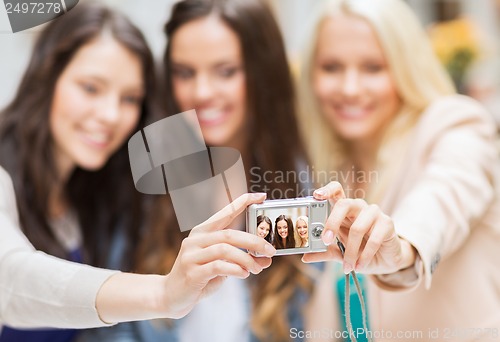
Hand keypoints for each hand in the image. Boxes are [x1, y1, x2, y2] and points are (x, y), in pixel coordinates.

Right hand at [162, 193, 275, 317]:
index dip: (243, 202)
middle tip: (270, 250)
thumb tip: (267, 259)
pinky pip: (218, 266)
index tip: (261, 196)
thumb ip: (242, 259)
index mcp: (203, 232)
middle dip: (253, 241)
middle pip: (229, 234)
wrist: (172, 297)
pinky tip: (243, 274)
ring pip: (225, 250)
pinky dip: (236, 269)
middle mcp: (195, 240)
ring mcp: (191, 255)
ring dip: (246, 259)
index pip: (225, 212)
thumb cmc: (199, 278)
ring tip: (257, 268)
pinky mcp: (192, 272)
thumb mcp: (223, 266)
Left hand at [302, 182, 415, 274]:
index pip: (337, 191)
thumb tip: (305, 257)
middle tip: (325, 241)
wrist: (385, 261)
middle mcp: (359, 207)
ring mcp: (374, 213)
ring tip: (347, 266)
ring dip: (350, 251)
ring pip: (358, 228)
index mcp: (344, 210)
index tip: (316, 196)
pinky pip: (374, 239)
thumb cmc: (360, 251)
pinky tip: (359, 265)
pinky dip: (364, 256)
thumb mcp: (339, 252)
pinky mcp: (387, 223)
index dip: (327, 190)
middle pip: (344, 204)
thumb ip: (324, 252)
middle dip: (332, 223)